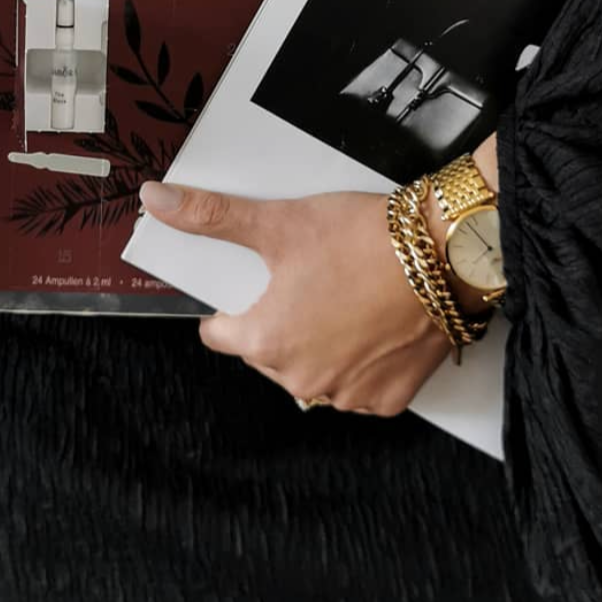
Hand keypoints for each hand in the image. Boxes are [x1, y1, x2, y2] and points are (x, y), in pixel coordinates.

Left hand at [138, 181, 451, 415]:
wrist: (446, 254)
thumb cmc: (364, 240)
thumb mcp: (279, 221)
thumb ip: (212, 216)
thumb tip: (156, 201)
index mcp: (266, 342)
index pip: (220, 333)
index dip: (233, 303)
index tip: (255, 284)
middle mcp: (302, 380)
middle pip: (268, 351)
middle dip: (280, 319)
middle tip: (308, 278)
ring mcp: (347, 395)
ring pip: (312, 369)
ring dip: (320, 342)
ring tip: (344, 296)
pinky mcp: (388, 399)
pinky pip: (357, 385)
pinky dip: (361, 360)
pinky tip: (372, 323)